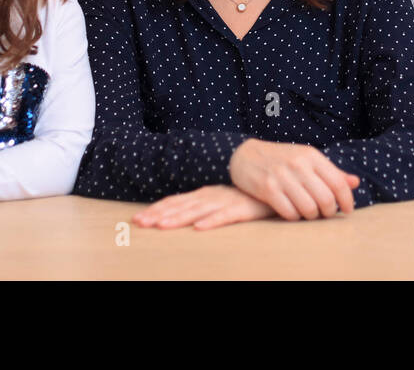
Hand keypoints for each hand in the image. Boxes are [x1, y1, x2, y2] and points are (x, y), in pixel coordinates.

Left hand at [132, 185, 275, 229]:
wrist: (276, 186)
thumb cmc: (245, 196)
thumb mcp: (220, 199)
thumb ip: (202, 206)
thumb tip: (180, 216)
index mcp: (203, 194)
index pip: (175, 201)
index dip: (156, 209)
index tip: (137, 219)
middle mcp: (210, 195)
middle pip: (180, 206)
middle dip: (158, 214)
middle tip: (140, 223)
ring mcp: (225, 201)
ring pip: (197, 211)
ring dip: (179, 218)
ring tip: (162, 226)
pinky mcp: (242, 208)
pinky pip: (225, 216)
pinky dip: (212, 221)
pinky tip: (200, 228)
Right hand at [229, 139, 360, 220]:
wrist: (245, 155)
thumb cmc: (282, 159)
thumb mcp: (307, 159)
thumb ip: (330, 172)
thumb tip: (355, 183)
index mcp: (311, 155)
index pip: (338, 182)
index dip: (346, 200)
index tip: (347, 210)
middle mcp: (298, 165)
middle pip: (325, 199)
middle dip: (328, 212)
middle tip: (325, 214)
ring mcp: (282, 177)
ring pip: (309, 209)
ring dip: (311, 216)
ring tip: (309, 213)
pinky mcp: (267, 189)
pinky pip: (289, 213)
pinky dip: (294, 217)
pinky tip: (293, 212)